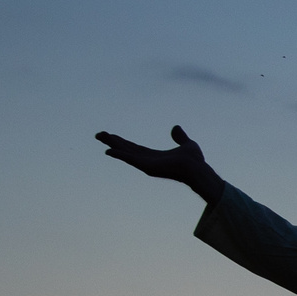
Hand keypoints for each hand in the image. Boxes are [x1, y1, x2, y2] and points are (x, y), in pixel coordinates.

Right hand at [95, 125, 224, 199]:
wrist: (197, 168)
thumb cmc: (195, 161)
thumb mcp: (187, 144)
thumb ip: (180, 137)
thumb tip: (176, 127)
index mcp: (154, 156)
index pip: (134, 148)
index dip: (123, 142)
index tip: (111, 136)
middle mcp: (148, 161)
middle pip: (126, 149)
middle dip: (113, 142)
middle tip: (99, 135)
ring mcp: (146, 164)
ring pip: (125, 152)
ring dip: (112, 145)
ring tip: (100, 137)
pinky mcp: (147, 167)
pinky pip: (130, 159)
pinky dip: (119, 155)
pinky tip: (108, 151)